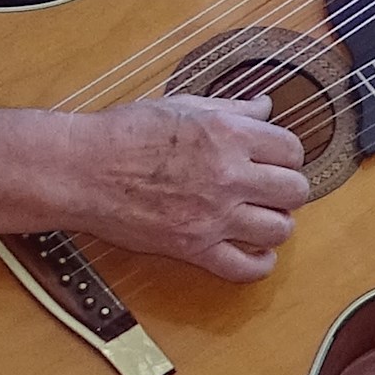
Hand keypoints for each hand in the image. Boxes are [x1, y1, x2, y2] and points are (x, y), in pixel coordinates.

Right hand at [70, 95, 310, 283]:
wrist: (79, 169)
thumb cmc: (124, 133)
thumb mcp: (182, 106)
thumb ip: (231, 109)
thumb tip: (265, 107)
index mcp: (228, 135)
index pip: (292, 150)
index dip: (286, 156)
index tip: (273, 160)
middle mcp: (228, 175)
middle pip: (295, 191)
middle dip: (285, 190)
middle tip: (267, 190)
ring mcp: (213, 215)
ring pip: (280, 229)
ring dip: (274, 224)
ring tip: (258, 217)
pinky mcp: (193, 247)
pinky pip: (246, 268)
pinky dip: (258, 263)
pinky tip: (253, 251)